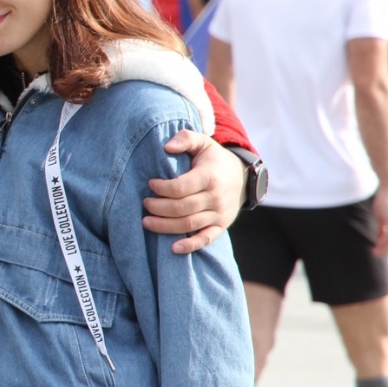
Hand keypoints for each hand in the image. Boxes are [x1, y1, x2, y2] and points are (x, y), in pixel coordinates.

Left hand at [143, 131, 245, 253]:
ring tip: (146, 222)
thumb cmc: (214, 159)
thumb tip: (166, 147)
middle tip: (145, 203)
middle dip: (158, 207)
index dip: (162, 188)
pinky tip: (173, 248)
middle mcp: (216, 197)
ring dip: (164, 226)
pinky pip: (206, 239)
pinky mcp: (221, 226)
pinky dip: (190, 245)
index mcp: (209, 176)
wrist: (242, 176)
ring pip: (189, 224)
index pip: (181, 187)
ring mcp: (219, 214)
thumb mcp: (203, 142)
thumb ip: (185, 138)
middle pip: (181, 208)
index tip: (150, 184)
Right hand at [371, 185, 387, 254]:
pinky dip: (382, 241)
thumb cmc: (383, 202)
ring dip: (383, 248)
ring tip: (374, 252)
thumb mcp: (382, 217)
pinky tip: (376, 243)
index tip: (377, 250)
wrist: (387, 191)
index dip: (386, 247)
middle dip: (384, 250)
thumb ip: (382, 228)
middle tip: (375, 254)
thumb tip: (379, 237)